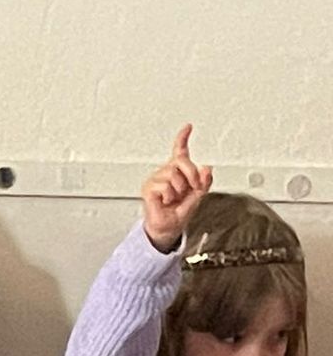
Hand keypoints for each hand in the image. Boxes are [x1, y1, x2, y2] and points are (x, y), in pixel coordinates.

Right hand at [141, 125, 213, 252]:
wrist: (168, 228)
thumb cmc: (179, 212)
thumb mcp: (198, 195)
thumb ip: (204, 181)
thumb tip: (207, 168)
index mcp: (177, 173)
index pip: (179, 152)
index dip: (182, 138)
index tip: (188, 127)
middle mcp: (164, 173)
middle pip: (181, 161)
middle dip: (191, 174)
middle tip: (191, 187)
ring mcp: (155, 180)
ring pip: (173, 173)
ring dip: (179, 188)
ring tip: (174, 198)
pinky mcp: (148, 189)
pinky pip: (165, 185)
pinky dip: (169, 195)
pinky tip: (165, 201)